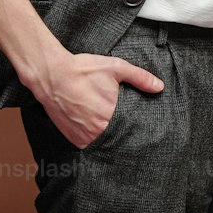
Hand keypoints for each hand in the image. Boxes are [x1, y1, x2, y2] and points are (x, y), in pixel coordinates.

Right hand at [35, 52, 163, 148]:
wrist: (52, 75)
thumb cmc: (83, 70)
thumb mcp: (115, 68)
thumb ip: (139, 78)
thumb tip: (159, 87)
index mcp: (109, 117)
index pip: (130, 131)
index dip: (136, 129)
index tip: (141, 128)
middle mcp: (96, 131)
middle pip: (116, 138)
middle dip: (122, 133)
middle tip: (125, 127)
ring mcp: (82, 137)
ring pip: (102, 143)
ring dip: (107, 137)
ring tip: (108, 126)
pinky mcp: (72, 138)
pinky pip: (88, 144)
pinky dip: (93, 138)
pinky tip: (95, 126)